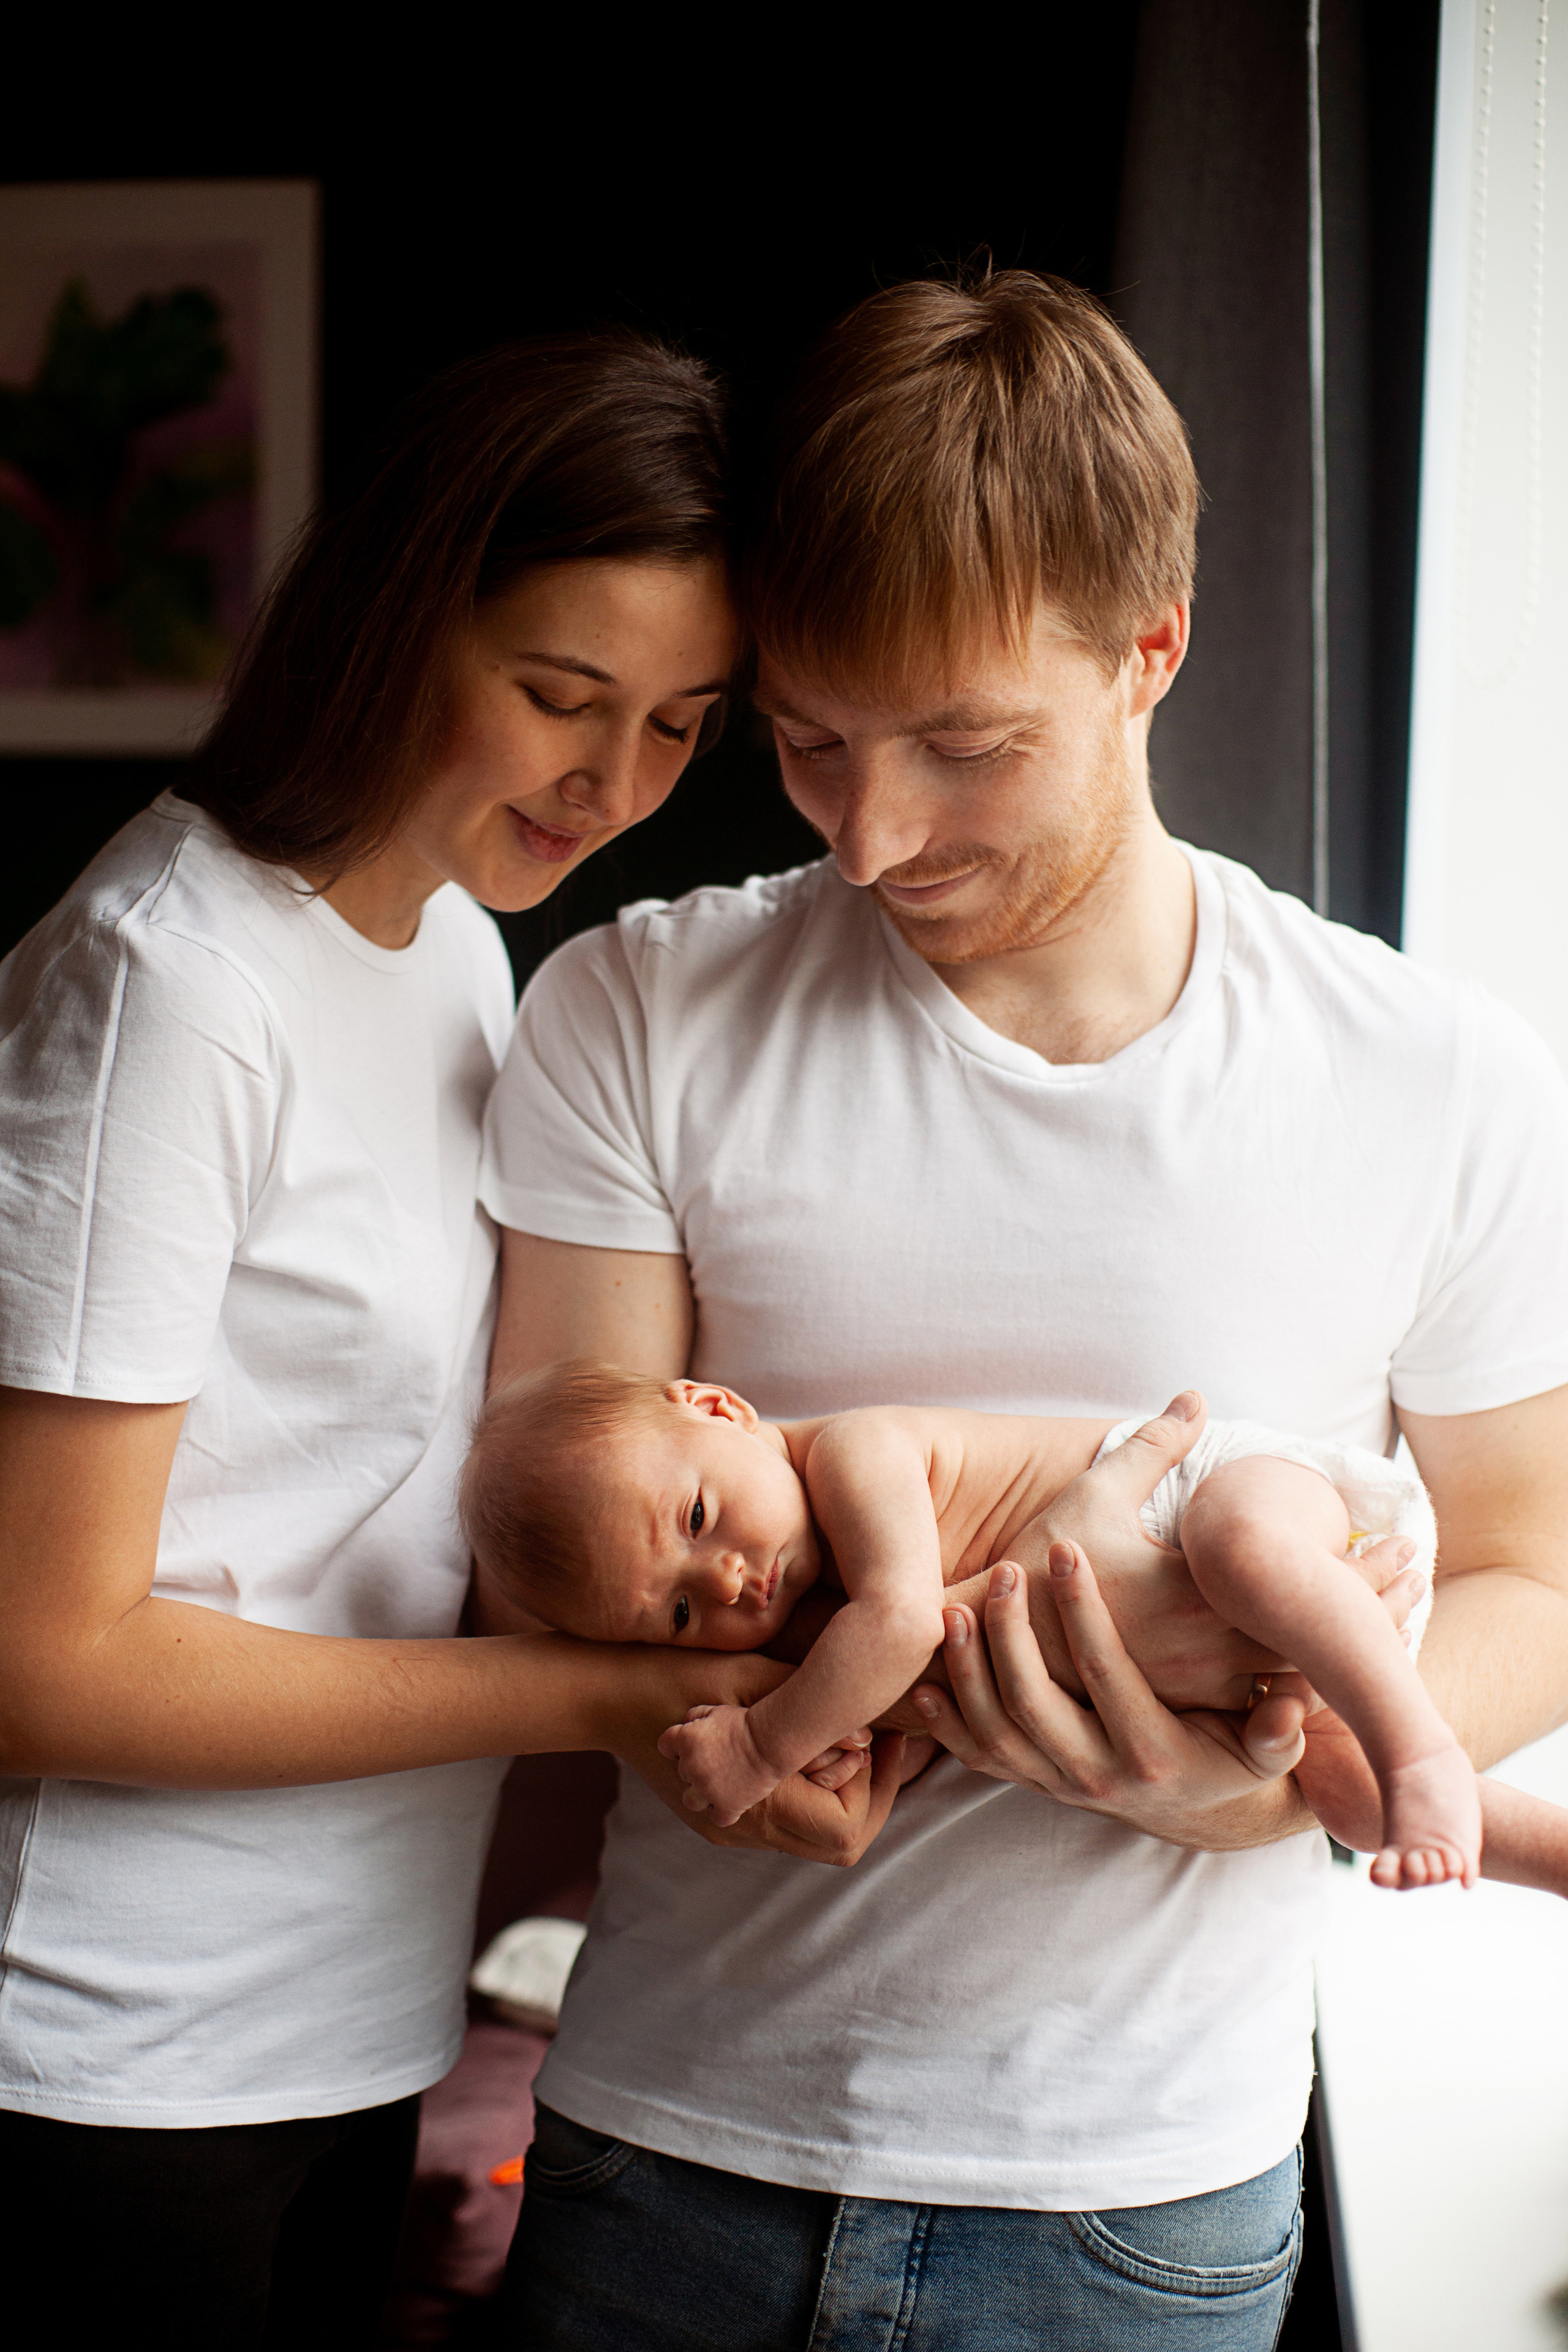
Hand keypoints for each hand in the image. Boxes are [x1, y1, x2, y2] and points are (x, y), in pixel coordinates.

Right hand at [614, 1647, 904, 1865]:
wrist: (601, 1692)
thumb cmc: (671, 1673)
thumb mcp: (741, 1676)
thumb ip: (802, 1708)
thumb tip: (867, 1737)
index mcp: (750, 1803)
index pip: (844, 1832)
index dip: (875, 1789)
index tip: (879, 1735)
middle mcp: (743, 1828)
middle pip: (838, 1843)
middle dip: (867, 1791)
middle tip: (874, 1734)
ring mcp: (730, 1825)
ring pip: (815, 1832)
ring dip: (840, 1788)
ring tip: (844, 1729)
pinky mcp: (723, 1813)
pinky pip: (786, 1815)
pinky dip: (810, 1784)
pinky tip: (807, 1736)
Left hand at [658, 1702, 781, 1825]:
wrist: (770, 1742)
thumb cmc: (745, 1723)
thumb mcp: (716, 1711)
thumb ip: (695, 1716)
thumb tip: (685, 1723)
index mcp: (685, 1740)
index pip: (665, 1746)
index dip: (677, 1746)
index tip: (693, 1746)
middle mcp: (691, 1767)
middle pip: (682, 1773)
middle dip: (696, 1768)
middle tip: (718, 1762)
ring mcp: (707, 1790)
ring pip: (691, 1801)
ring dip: (701, 1795)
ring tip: (717, 1787)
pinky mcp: (727, 1807)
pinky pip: (717, 1818)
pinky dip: (724, 1811)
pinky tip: (734, 1801)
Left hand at [912, 1548, 1316, 1844]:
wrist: (1189, 1803)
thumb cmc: (1228, 1750)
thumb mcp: (1263, 1750)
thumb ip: (1279, 1729)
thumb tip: (1293, 1705)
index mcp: (1152, 1752)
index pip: (1106, 1673)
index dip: (1081, 1609)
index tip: (1063, 1550)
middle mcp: (1096, 1777)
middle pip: (1034, 1701)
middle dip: (1011, 1631)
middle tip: (1004, 1569)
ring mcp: (1055, 1783)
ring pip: (993, 1729)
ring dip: (968, 1669)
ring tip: (952, 1610)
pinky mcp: (1028, 1781)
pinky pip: (974, 1755)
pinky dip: (945, 1722)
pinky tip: (926, 1677)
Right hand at [942, 1394, 1421, 1709]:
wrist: (997, 1638)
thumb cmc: (1045, 1560)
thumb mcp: (1096, 1493)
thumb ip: (1152, 1446)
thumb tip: (1194, 1395)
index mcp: (1192, 1595)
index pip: (1303, 1589)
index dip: (1362, 1569)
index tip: (1402, 1542)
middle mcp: (1201, 1653)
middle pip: (1315, 1639)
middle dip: (1376, 1608)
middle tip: (1417, 1572)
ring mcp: (1193, 1690)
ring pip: (1297, 1680)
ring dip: (1348, 1651)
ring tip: (1397, 1620)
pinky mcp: (1181, 1712)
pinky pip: (1261, 1709)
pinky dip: (1305, 1687)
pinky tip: (1332, 1668)